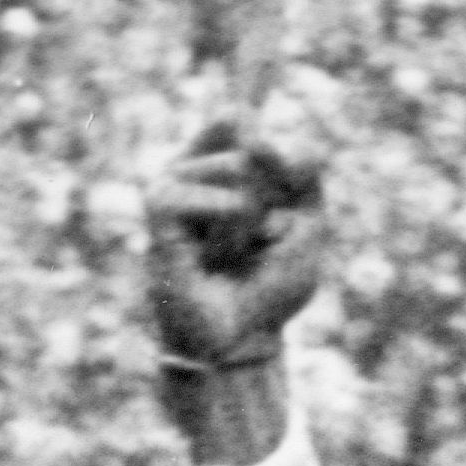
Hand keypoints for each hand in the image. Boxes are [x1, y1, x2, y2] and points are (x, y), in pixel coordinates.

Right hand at [140, 124, 332, 382]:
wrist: (241, 340)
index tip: (281, 211)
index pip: (260, 125)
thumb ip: (302, 172)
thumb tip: (255, 134)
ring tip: (229, 253)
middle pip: (257, 143)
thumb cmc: (270, 286)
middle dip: (274, 202)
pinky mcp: (157, 203)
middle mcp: (194, 163)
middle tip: (252, 244)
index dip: (285, 167)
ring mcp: (172, 179)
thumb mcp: (308, 224)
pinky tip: (212, 256)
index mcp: (223, 161)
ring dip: (253, 221)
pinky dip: (231, 228)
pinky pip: (220, 195)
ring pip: (240, 167)